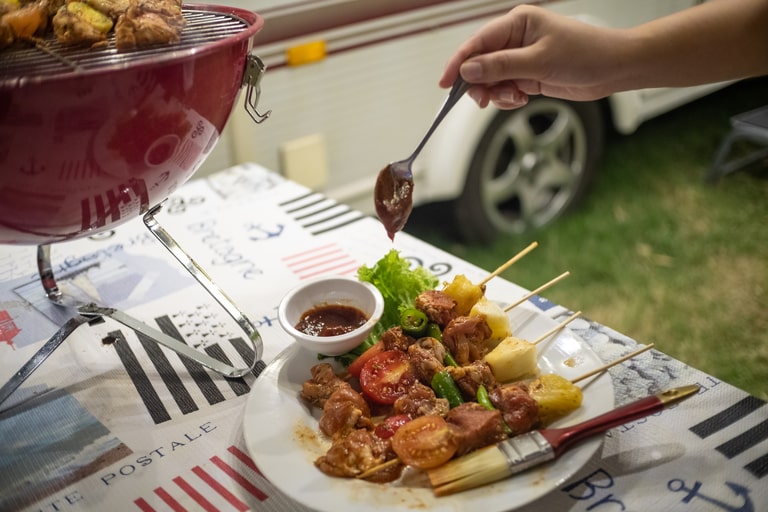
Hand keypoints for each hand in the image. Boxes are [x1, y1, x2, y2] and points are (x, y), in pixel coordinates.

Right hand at [438, 5, 625, 108]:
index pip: (477, 43)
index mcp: (516, 23)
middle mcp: (515, 38)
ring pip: (491, 79)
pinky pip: (504, 88)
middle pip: (480, 63)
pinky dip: (507, 98)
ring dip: (496, 93)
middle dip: (479, 83)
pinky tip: (521, 98)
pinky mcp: (527, 75)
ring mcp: (520, 58)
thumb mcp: (539, 61)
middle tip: (484, 99)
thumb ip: (500, 66)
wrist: (613, 68)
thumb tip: (468, 70)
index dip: (458, 63)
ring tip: (513, 98)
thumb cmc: (584, 54)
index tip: (445, 84)